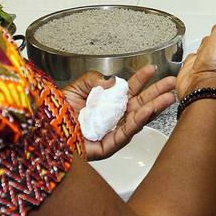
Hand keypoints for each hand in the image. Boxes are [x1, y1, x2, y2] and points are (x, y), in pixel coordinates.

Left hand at [61, 67, 177, 160]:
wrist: (43, 129)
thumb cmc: (57, 112)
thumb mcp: (77, 87)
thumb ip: (95, 79)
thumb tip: (113, 80)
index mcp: (107, 103)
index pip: (129, 90)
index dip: (141, 79)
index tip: (151, 69)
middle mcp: (113, 118)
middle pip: (140, 104)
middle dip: (157, 93)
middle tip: (172, 82)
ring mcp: (112, 132)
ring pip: (138, 119)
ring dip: (155, 108)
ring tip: (169, 97)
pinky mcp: (107, 147)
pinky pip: (125, 134)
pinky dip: (137, 122)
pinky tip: (147, 112)